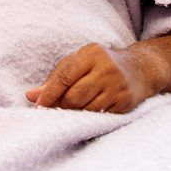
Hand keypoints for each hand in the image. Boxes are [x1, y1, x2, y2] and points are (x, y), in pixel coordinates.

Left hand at [25, 42, 155, 112]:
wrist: (139, 69)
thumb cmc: (100, 64)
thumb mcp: (78, 63)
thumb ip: (55, 79)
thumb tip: (30, 95)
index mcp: (91, 54)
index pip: (65, 76)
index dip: (49, 93)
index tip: (39, 105)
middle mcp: (106, 68)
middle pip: (75, 95)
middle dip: (62, 105)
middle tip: (54, 110)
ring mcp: (118, 86)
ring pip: (88, 108)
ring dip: (76, 113)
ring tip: (71, 110)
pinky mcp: (125, 101)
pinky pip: (101, 115)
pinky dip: (90, 116)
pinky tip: (87, 113)